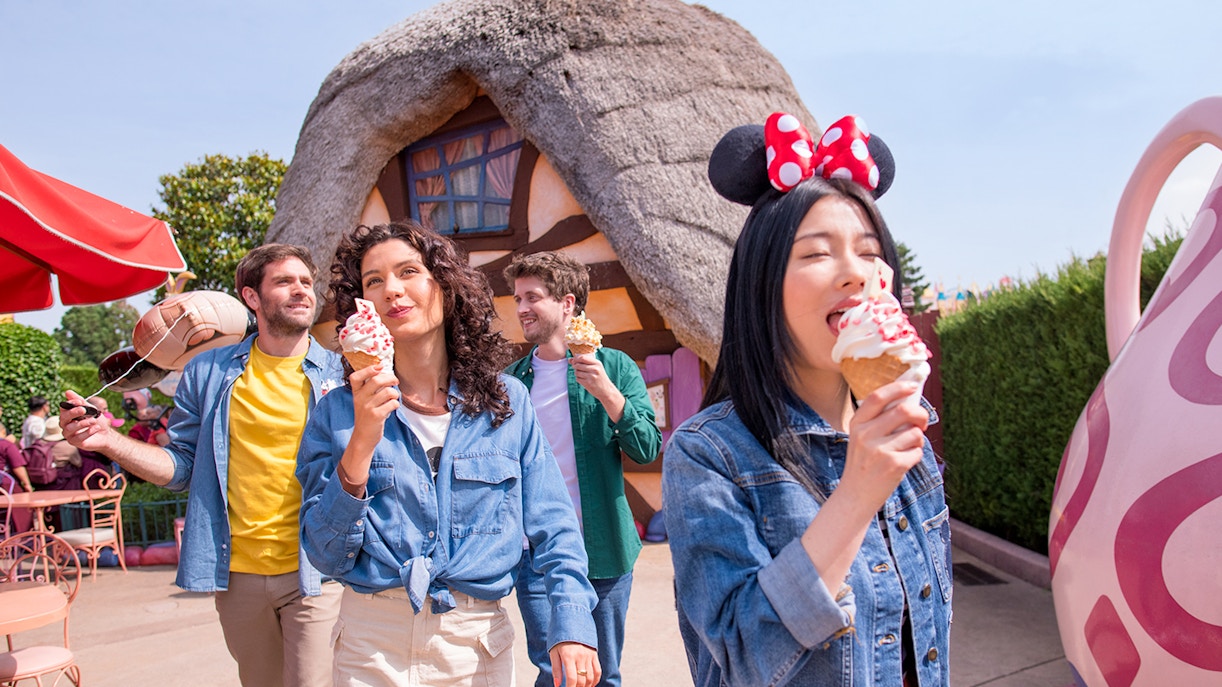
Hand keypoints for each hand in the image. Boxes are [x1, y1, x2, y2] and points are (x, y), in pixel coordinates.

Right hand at [60, 390, 114, 452]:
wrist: (106, 434)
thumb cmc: (96, 421)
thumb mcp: (90, 409)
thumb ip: (80, 401)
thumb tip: (67, 392)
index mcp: (68, 415)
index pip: (63, 408)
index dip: (71, 404)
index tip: (80, 401)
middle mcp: (65, 424)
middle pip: (63, 418)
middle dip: (73, 413)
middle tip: (84, 410)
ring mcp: (69, 434)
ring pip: (70, 428)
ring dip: (83, 423)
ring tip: (94, 421)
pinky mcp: (74, 442)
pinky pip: (78, 437)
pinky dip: (88, 432)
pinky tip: (96, 428)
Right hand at [349, 364, 398, 442]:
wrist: (363, 438)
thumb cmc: (366, 417)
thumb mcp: (363, 401)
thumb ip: (370, 389)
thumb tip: (385, 373)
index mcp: (356, 393)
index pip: (355, 376)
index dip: (368, 369)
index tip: (379, 366)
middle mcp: (360, 399)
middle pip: (376, 380)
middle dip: (390, 378)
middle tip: (395, 381)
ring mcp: (367, 407)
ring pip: (388, 392)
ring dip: (395, 394)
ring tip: (393, 399)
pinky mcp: (376, 415)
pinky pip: (392, 403)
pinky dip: (396, 404)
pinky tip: (392, 408)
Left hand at [549, 642, 599, 686]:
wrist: (572, 621)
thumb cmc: (560, 638)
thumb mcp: (554, 652)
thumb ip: (556, 669)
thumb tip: (557, 685)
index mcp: (568, 656)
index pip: (572, 679)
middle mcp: (580, 656)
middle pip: (582, 680)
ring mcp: (589, 655)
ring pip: (590, 677)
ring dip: (586, 686)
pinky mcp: (594, 654)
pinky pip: (597, 671)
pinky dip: (595, 680)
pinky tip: (590, 685)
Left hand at [569, 354, 613, 396]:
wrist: (606, 390)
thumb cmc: (600, 378)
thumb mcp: (596, 368)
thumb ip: (585, 362)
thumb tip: (570, 359)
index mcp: (597, 363)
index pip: (582, 357)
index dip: (576, 359)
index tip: (575, 361)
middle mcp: (594, 369)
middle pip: (578, 365)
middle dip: (575, 366)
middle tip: (578, 369)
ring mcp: (591, 376)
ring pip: (576, 372)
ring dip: (577, 373)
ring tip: (582, 375)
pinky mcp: (588, 383)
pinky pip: (577, 378)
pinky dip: (578, 379)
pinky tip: (584, 380)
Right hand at [840, 380, 928, 511]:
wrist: (855, 495)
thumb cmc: (863, 464)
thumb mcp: (861, 438)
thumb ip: (878, 421)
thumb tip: (910, 402)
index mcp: (857, 424)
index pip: (877, 397)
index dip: (897, 387)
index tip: (913, 386)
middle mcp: (866, 435)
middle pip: (904, 410)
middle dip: (920, 414)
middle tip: (922, 422)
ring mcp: (879, 450)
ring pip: (915, 433)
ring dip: (918, 440)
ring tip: (907, 449)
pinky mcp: (894, 465)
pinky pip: (918, 451)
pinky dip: (916, 456)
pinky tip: (904, 462)